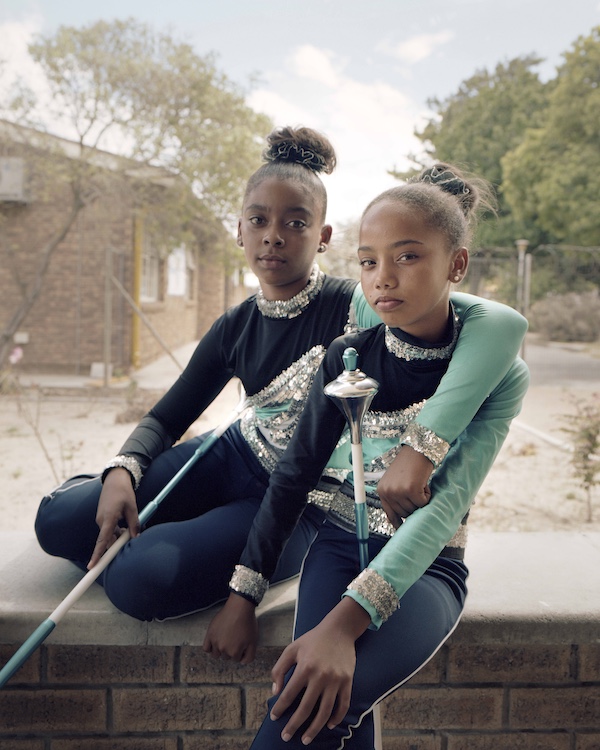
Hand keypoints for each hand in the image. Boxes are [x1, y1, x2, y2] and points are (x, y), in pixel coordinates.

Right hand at [87, 468, 139, 568]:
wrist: (114, 480)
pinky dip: (117, 531)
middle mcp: (101, 521)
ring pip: (109, 535)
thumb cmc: (124, 492)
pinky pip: (109, 530)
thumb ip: (134, 523)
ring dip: (119, 536)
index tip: (92, 566)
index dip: (97, 554)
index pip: (102, 540)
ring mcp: (101, 520)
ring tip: (130, 528)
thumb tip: (136, 537)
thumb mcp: (132, 507)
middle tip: (129, 540)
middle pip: (107, 540)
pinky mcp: (103, 518)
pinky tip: (125, 525)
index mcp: (108, 518)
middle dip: (117, 544)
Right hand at [203, 593, 257, 664]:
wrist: (239, 608)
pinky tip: (215, 642)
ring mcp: (215, 642)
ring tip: (226, 639)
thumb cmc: (248, 624)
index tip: (242, 642)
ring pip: (216, 654)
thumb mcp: (254, 642)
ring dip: (221, 650)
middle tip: (234, 639)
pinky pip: (206, 648)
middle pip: (226, 657)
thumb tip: (241, 662)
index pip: (236, 659)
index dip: (240, 651)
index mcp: (234, 653)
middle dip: (230, 650)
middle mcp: (223, 649)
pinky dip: (210, 648)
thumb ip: (249, 656)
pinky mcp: (209, 634)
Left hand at [270, 598, 369, 743]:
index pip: (289, 694)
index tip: (274, 718)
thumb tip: (275, 691)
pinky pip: (343, 705)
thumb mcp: (292, 649)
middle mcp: (320, 676)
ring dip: (315, 729)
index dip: (280, 708)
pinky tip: (328, 726)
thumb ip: (279, 669)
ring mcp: (336, 680)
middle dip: (294, 725)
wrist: (339, 629)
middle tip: (286, 737)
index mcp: (304, 667)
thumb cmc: (313, 639)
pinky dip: (336, 718)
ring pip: (325, 711)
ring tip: (306, 739)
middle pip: (306, 708)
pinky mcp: (348, 681)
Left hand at [377, 445, 432, 527]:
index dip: (397, 522)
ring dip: (421, 499)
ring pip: (414, 509)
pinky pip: (423, 503)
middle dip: (414, 505)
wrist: (418, 450)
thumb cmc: (409, 465)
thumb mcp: (396, 481)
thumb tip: (397, 520)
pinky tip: (424, 483)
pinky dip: (427, 495)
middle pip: (404, 513)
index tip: (402, 529)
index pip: (389, 514)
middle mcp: (388, 492)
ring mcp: (398, 491)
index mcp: (382, 491)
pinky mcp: (411, 490)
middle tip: (417, 491)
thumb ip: (395, 497)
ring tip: (419, 484)